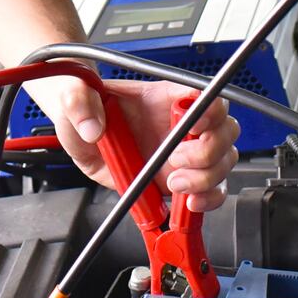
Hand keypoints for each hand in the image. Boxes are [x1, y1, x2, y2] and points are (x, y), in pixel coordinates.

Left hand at [36, 74, 239, 210]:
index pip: (204, 95)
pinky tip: (188, 203)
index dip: (209, 110)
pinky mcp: (180, 177)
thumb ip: (78, 102)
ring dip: (206, 178)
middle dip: (207, 152)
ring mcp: (185, 151)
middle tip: (175, 163)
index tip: (194, 127)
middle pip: (224, 130)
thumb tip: (92, 127)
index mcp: (164, 96)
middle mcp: (181, 123)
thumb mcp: (73, 97)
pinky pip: (212, 189)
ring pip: (223, 161)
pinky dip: (209, 198)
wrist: (81, 130)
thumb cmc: (85, 106)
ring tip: (173, 184)